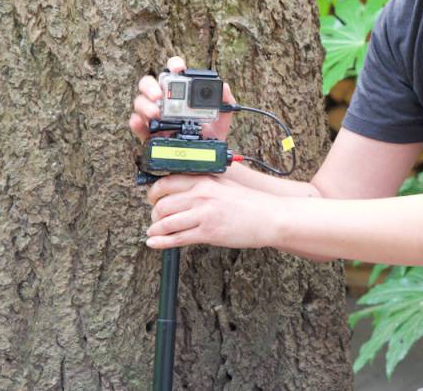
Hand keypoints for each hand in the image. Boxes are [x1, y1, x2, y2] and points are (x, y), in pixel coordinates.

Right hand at [128, 55, 234, 142]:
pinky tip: (143, 123)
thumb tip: (223, 87)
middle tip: (159, 95)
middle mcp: (164, 100)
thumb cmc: (212, 132)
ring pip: (140, 102)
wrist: (207, 157)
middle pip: (148, 84)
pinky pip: (137, 124)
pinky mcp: (149, 132)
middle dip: (151, 86)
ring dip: (145, 105)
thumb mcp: (223, 116)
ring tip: (156, 113)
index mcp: (181, 91)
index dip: (173, 65)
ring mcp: (154, 115)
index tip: (178, 69)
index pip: (173, 72)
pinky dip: (137, 122)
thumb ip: (226, 100)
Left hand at [145, 174, 277, 249]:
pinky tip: (153, 243)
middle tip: (155, 219)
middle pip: (162, 204)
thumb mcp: (223, 185)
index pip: (166, 182)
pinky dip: (161, 242)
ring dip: (155, 229)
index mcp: (204, 180)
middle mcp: (201, 194)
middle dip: (154, 214)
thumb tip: (179, 190)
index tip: (152, 199)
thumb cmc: (249, 202)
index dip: (153, 192)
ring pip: (166, 222)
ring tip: (154, 232)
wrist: (269, 217)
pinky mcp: (208, 232)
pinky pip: (177, 238)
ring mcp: (204, 214)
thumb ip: (202, 184)